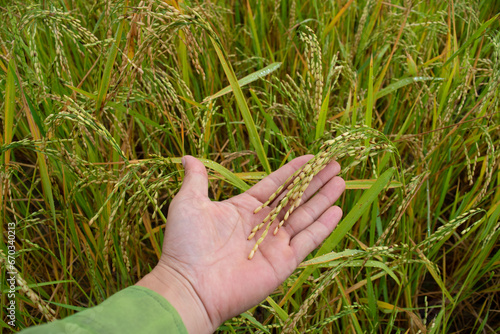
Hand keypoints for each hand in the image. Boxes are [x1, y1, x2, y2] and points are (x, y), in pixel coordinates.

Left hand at [136, 155, 344, 332]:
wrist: (190, 285)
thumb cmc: (186, 244)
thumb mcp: (189, 203)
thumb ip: (196, 180)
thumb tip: (187, 157)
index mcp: (243, 209)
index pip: (275, 185)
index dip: (293, 171)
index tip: (311, 157)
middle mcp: (262, 225)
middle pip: (295, 198)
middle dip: (315, 181)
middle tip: (335, 164)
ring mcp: (274, 244)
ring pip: (305, 216)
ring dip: (323, 199)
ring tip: (341, 181)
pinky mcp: (283, 262)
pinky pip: (308, 241)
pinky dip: (323, 226)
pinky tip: (337, 210)